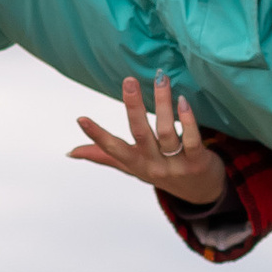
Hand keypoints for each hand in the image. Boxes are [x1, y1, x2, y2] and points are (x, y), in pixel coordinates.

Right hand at [68, 72, 226, 208]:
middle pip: (140, 134)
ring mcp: (176, 164)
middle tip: (129, 80)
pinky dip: (187, 119)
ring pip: (166, 131)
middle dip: (133, 106)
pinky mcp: (198, 161)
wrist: (202, 192)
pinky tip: (183, 100)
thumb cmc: (163, 172)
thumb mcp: (133, 167)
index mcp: (136, 163)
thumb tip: (70, 152)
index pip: (112, 149)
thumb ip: (104, 156)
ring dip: (163, 103)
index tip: (81, 119)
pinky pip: (191, 138)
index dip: (96, 136)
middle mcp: (154, 165)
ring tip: (160, 78)